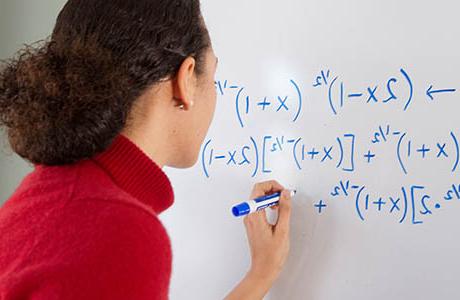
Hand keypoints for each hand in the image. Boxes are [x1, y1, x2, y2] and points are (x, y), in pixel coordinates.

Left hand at [225, 180, 292, 299]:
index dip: (273, 186)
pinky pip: (259, 207)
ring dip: (271, 198)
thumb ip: (284, 210)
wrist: (263, 269)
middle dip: (272, 190)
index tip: (284, 192)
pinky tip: (278, 212)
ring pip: (258, 199)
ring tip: (282, 205)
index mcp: (255, 215)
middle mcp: (249, 215)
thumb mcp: (283, 230)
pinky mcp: (253, 223)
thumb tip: (285, 194)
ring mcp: (250, 219)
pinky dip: (268, 205)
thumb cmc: (272, 255)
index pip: (259, 189)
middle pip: (257, 192)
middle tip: (284, 197)